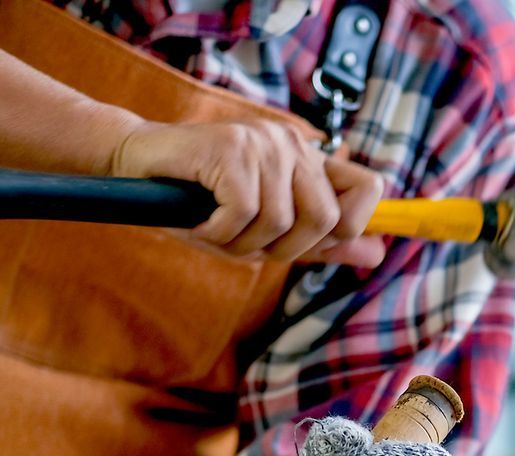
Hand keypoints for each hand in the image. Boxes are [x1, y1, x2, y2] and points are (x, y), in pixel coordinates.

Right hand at [110, 120, 385, 266]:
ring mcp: (263, 143)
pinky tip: (197, 222)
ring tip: (215, 228)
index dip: (354, 225)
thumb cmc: (200, 202)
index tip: (322, 242)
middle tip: (247, 241)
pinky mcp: (232, 148)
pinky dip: (217, 233)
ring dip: (242, 244)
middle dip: (286, 248)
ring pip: (281, 222)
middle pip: (326, 219)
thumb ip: (323, 241)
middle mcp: (292, 145)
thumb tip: (378, 254)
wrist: (136, 165)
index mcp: (308, 160)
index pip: (368, 187)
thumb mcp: (267, 229)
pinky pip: (244, 214)